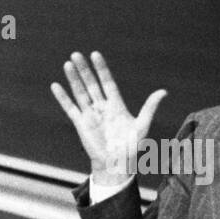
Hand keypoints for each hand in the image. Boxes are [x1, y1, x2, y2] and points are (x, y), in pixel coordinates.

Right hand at [51, 51, 165, 187]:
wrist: (117, 165)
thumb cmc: (131, 147)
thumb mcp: (142, 125)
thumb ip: (150, 107)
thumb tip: (163, 91)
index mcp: (116, 105)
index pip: (107, 82)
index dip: (101, 69)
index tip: (95, 54)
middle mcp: (102, 107)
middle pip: (91, 84)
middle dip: (84, 70)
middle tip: (77, 54)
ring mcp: (90, 115)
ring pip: (80, 92)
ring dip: (73, 79)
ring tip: (68, 63)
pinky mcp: (81, 124)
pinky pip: (70, 108)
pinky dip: (63, 97)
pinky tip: (55, 86)